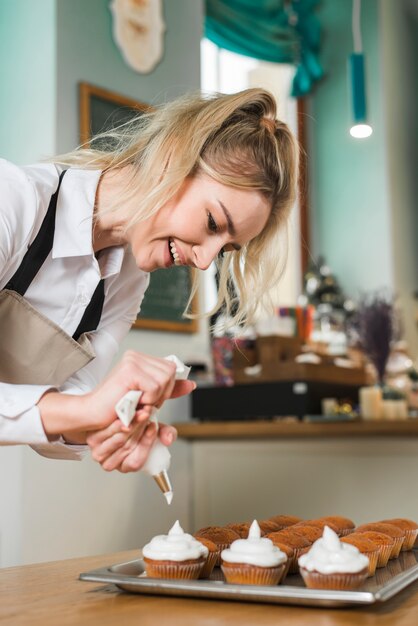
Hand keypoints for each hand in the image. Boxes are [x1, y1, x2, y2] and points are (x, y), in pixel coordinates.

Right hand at [38, 351, 194, 437]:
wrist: (93, 416)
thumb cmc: (116, 409)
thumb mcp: (149, 398)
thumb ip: (169, 390)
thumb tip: (191, 384)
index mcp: (140, 359)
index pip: (171, 368)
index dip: (166, 388)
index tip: (149, 399)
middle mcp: (136, 356)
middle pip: (170, 372)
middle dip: (162, 393)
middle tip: (142, 403)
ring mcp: (132, 361)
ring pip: (165, 379)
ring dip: (154, 398)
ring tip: (137, 402)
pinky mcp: (130, 370)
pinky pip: (155, 387)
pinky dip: (148, 400)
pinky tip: (133, 402)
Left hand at [86, 418, 177, 472]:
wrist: (110, 417)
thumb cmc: (134, 426)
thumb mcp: (152, 429)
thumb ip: (165, 433)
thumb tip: (169, 438)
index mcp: (127, 465)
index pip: (136, 462)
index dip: (146, 443)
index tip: (153, 426)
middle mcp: (112, 463)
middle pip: (128, 447)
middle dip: (140, 428)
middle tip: (148, 413)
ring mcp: (100, 453)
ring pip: (119, 440)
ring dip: (130, 424)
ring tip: (139, 411)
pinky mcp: (92, 440)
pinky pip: (106, 432)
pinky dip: (116, 423)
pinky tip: (124, 414)